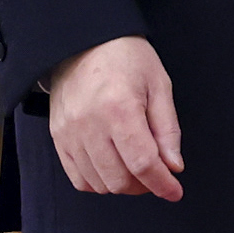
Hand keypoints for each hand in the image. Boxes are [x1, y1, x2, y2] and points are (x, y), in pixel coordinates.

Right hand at [47, 35, 183, 200]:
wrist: (83, 41)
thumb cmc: (125, 58)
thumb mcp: (159, 85)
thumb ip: (167, 129)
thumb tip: (174, 167)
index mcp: (119, 109)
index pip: (143, 163)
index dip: (162, 184)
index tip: (175, 191)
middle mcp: (90, 125)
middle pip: (120, 180)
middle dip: (145, 185)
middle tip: (157, 173)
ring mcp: (69, 133)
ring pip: (99, 184)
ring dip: (123, 185)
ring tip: (135, 168)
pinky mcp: (58, 137)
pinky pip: (78, 178)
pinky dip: (98, 182)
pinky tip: (113, 168)